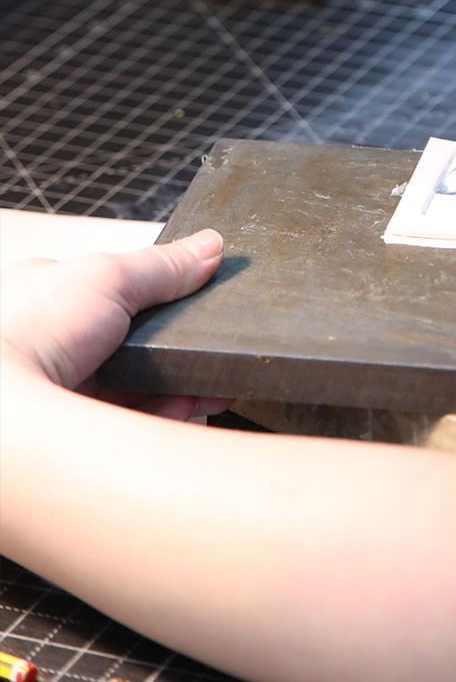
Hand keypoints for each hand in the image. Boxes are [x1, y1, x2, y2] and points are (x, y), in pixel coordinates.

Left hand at [0, 231, 230, 419]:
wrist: (6, 411)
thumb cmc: (26, 332)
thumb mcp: (107, 277)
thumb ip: (162, 265)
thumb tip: (208, 248)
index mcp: (55, 299)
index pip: (124, 294)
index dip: (166, 301)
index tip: (202, 305)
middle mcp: (60, 346)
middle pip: (138, 344)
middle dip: (177, 349)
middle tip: (209, 351)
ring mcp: (71, 390)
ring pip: (141, 386)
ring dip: (179, 383)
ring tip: (207, 382)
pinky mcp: (86, 434)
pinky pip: (139, 424)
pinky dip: (167, 414)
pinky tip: (186, 406)